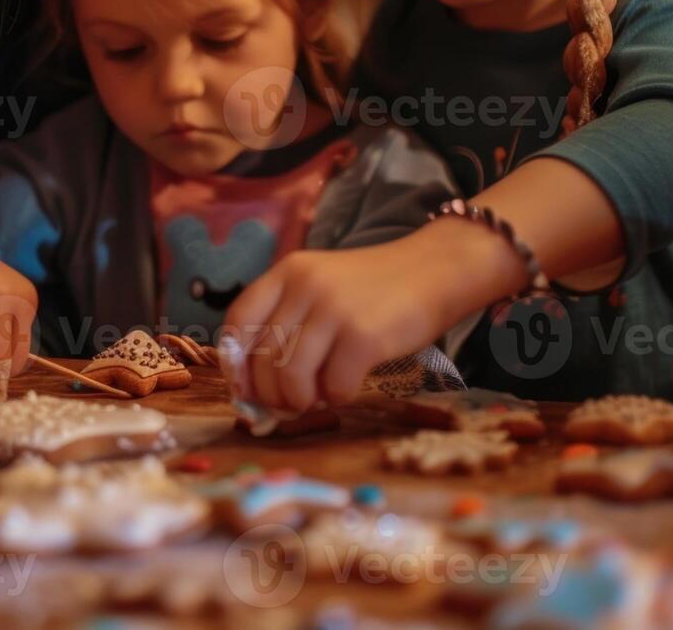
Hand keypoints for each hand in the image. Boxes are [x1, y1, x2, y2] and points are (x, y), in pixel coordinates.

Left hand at [223, 225, 497, 411]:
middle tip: (291, 402)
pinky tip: (349, 386)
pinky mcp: (364, 337)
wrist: (436, 271)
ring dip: (302, 401)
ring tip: (319, 397)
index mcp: (288, 271)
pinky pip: (333, 387)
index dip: (236, 362)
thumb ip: (290, 319)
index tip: (246, 386)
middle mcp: (305, 286)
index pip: (238, 321)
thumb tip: (257, 386)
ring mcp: (334, 310)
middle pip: (262, 358)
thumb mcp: (323, 285)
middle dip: (271, 393)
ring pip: (291, 378)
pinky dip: (338, 397)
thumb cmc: (376, 289)